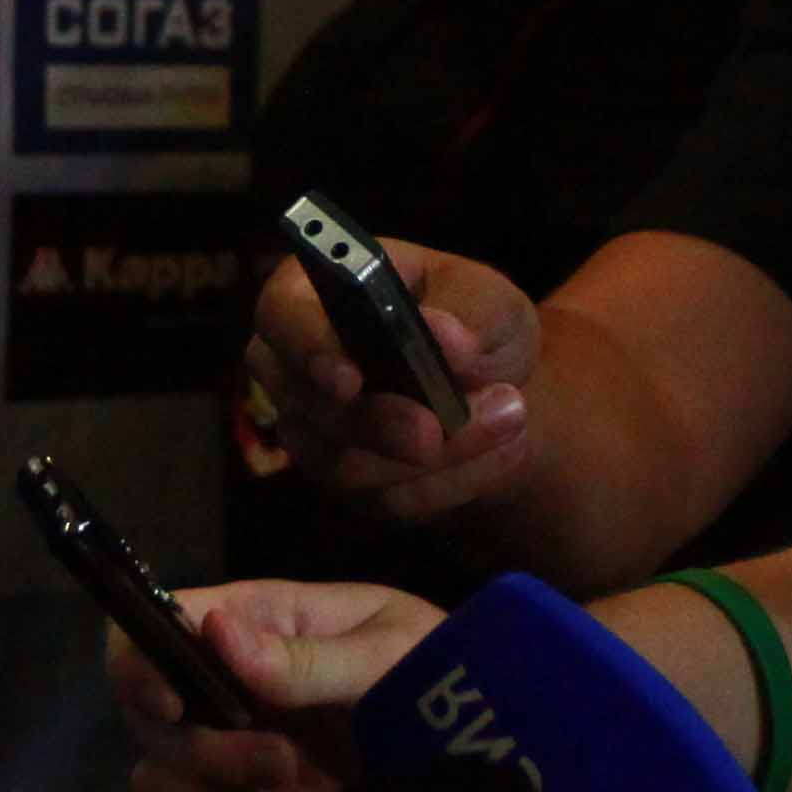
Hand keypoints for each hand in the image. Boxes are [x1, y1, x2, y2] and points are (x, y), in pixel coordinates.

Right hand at [105, 579, 441, 791]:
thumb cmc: (443, 669)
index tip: (170, 706)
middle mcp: (227, 693)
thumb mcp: (391, 650)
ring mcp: (238, 763)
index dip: (134, 667)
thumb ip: (308, 658)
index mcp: (252, 628)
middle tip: (287, 766)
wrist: (494, 749)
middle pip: (152, 731)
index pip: (147, 632)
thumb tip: (218, 633)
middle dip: (210, 760)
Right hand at [241, 239, 538, 523]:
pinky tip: (500, 451)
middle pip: (305, 404)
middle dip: (377, 423)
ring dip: (438, 454)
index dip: (307, 347)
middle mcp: (295, 364)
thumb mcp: (489, 300)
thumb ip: (469, 310)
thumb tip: (443, 335)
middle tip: (439, 427)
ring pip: (347, 465)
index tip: (350, 380)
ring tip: (509, 418)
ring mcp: (313, 430)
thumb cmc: (472, 322)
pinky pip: (387, 499)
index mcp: (315, 292)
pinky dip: (452, 481)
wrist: (493, 388)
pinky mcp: (345, 482)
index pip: (281, 314)